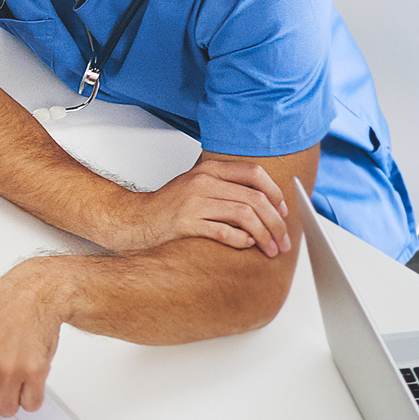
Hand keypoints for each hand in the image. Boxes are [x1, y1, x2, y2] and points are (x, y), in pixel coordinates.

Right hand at [103, 159, 290, 255]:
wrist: (134, 218)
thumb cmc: (169, 207)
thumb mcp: (198, 186)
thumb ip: (226, 187)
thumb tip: (264, 202)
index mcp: (209, 170)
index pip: (254, 174)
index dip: (275, 194)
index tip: (283, 212)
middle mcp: (203, 182)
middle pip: (254, 198)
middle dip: (276, 222)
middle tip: (283, 240)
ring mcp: (193, 202)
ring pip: (244, 215)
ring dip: (264, 235)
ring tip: (271, 249)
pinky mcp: (185, 223)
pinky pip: (223, 231)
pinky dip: (241, 240)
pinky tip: (247, 246)